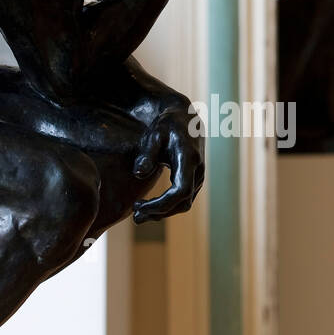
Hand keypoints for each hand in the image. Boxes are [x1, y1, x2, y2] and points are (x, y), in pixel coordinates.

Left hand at [130, 106, 204, 223]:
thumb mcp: (154, 134)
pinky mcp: (194, 179)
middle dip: (159, 212)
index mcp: (189, 158)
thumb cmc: (167, 125)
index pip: (180, 191)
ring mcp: (198, 176)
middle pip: (183, 202)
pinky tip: (150, 207)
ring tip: (139, 215)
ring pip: (184, 203)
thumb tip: (138, 173)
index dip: (160, 204)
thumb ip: (147, 154)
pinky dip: (168, 206)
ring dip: (163, 212)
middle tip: (135, 216)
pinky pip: (183, 199)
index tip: (138, 206)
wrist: (185, 117)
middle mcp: (197, 170)